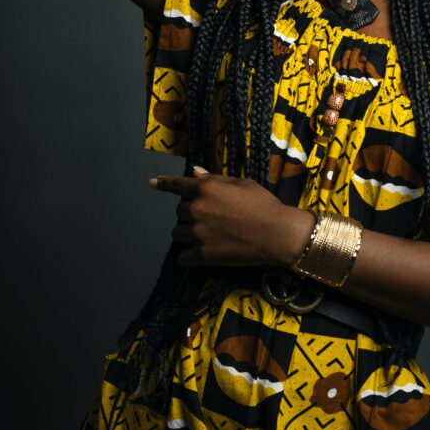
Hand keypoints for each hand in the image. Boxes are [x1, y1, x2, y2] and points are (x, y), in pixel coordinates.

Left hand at [149, 167, 314, 267]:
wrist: (277, 233)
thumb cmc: (264, 204)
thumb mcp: (242, 184)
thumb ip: (215, 179)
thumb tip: (196, 172)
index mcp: (206, 188)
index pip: (177, 185)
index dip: (164, 183)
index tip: (153, 183)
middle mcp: (197, 208)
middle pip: (180, 211)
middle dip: (190, 213)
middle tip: (210, 218)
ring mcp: (198, 233)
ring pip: (178, 233)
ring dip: (187, 233)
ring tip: (204, 236)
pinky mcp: (202, 254)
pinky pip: (183, 257)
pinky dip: (188, 256)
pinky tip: (196, 256)